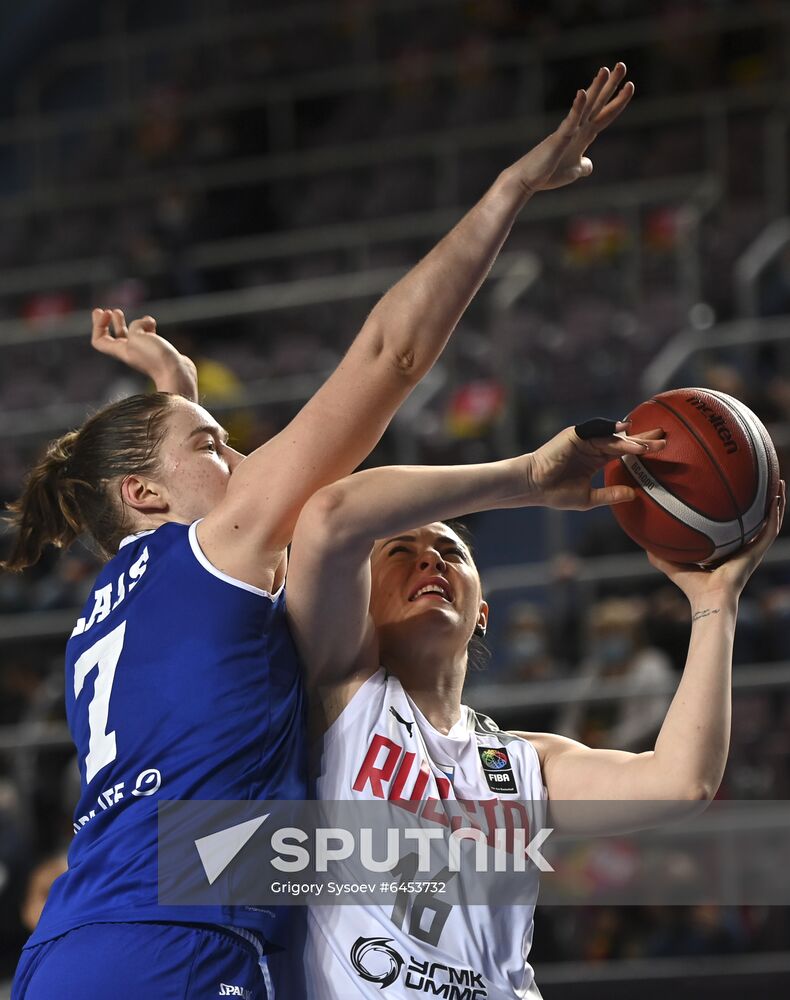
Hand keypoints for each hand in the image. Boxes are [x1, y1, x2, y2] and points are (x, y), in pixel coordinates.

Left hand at [91, 307, 198, 399]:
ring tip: (133, 315)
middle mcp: (130, 352)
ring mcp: (144, 352)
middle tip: (109, 311)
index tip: (107, 312)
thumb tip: (147, 323)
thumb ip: (136, 325)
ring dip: (128, 323)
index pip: (99, 341)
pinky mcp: (158, 351)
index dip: (98, 325)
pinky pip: (149, 336)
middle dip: (108, 323)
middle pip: (112, 338)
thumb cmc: (155, 357)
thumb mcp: (137, 335)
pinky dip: (148, 326)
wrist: (176, 373)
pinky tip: (152, 323)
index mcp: (120, 351)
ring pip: (131, 335)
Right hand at [506, 63, 633, 196]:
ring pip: (586, 106)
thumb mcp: (572, 172)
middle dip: (610, 85)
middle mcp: (578, 128)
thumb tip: (589, 166)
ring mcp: (569, 131)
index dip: (618, 101)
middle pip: (598, 103)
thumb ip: (583, 166)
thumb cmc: (547, 174)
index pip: (605, 115)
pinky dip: (577, 107)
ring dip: (596, 88)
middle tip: (622, 65)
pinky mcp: (559, 138)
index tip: (630, 85)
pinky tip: (582, 93)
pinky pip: (571, 120)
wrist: (527, 180)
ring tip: (605, 70)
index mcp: (584, 135)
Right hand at [525, 421, 664, 509]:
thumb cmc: (555, 493)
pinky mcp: (574, 435)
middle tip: (665, 438)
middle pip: (623, 441)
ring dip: (632, 441)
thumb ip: (610, 494)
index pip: (624, 452)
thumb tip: (634, 494)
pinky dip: (611, 432)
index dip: (641, 449)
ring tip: (651, 445)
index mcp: (596, 459)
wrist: (533, 486)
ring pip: (613, 438)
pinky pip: (597, 432)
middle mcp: (592, 446)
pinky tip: (625, 430)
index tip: (661, 449)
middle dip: (644, 440)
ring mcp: (584, 439)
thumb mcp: (588, 498)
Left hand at [648, 481, 785, 602]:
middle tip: (762, 480)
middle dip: (760, 501)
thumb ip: (658, 552)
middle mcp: (742, 547)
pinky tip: (777, 497)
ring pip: (770, 521)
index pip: (733, 526)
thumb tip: (640, 540)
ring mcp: (753, 549)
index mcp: (726, 549)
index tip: (735, 493)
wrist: (708, 597)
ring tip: (779, 483)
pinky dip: (776, 513)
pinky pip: (771, 529)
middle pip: (755, 520)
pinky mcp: (758, 552)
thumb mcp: (672, 562)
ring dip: (776, 502)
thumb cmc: (691, 586)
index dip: (736, 511)